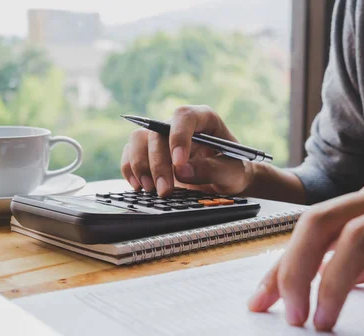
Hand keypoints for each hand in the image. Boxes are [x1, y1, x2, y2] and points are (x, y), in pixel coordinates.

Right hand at [121, 105, 253, 196]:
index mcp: (204, 119)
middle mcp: (179, 125)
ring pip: (139, 140)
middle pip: (157, 133)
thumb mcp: (231, 172)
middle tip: (165, 190)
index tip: (179, 163)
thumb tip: (182, 170)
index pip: (184, 117)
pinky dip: (131, 170)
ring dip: (141, 166)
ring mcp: (162, 138)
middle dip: (159, 163)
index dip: (178, 137)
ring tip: (152, 190)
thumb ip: (211, 169)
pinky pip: (130, 153)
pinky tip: (140, 186)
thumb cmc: (232, 171)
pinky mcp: (149, 152)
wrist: (226, 181)